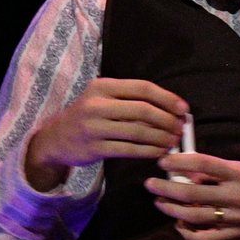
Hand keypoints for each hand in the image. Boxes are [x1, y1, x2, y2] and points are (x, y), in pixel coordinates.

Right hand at [24, 79, 189, 190]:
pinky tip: (160, 152)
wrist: (55, 138)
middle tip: (180, 129)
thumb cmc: (89, 116)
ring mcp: (93, 127)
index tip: (184, 109)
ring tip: (173, 141)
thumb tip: (173, 109)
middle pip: (143, 110)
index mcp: (102, 87)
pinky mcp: (94, 148)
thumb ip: (132, 100)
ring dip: (161, 138)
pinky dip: (149, 152)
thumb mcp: (104, 99)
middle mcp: (96, 104)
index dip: (167, 98)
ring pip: (138, 132)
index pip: (142, 88)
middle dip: (167, 120)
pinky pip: (129, 150)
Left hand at [144, 153, 239, 239]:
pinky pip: (205, 237)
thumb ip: (222, 171)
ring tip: (160, 201)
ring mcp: (236, 218)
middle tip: (151, 183)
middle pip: (192, 193)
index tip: (163, 161)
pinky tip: (179, 223)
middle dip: (165, 187)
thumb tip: (191, 173)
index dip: (179, 162)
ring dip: (171, 208)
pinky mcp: (236, 235)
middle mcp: (237, 196)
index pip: (204, 164)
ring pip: (194, 216)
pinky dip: (187, 232)